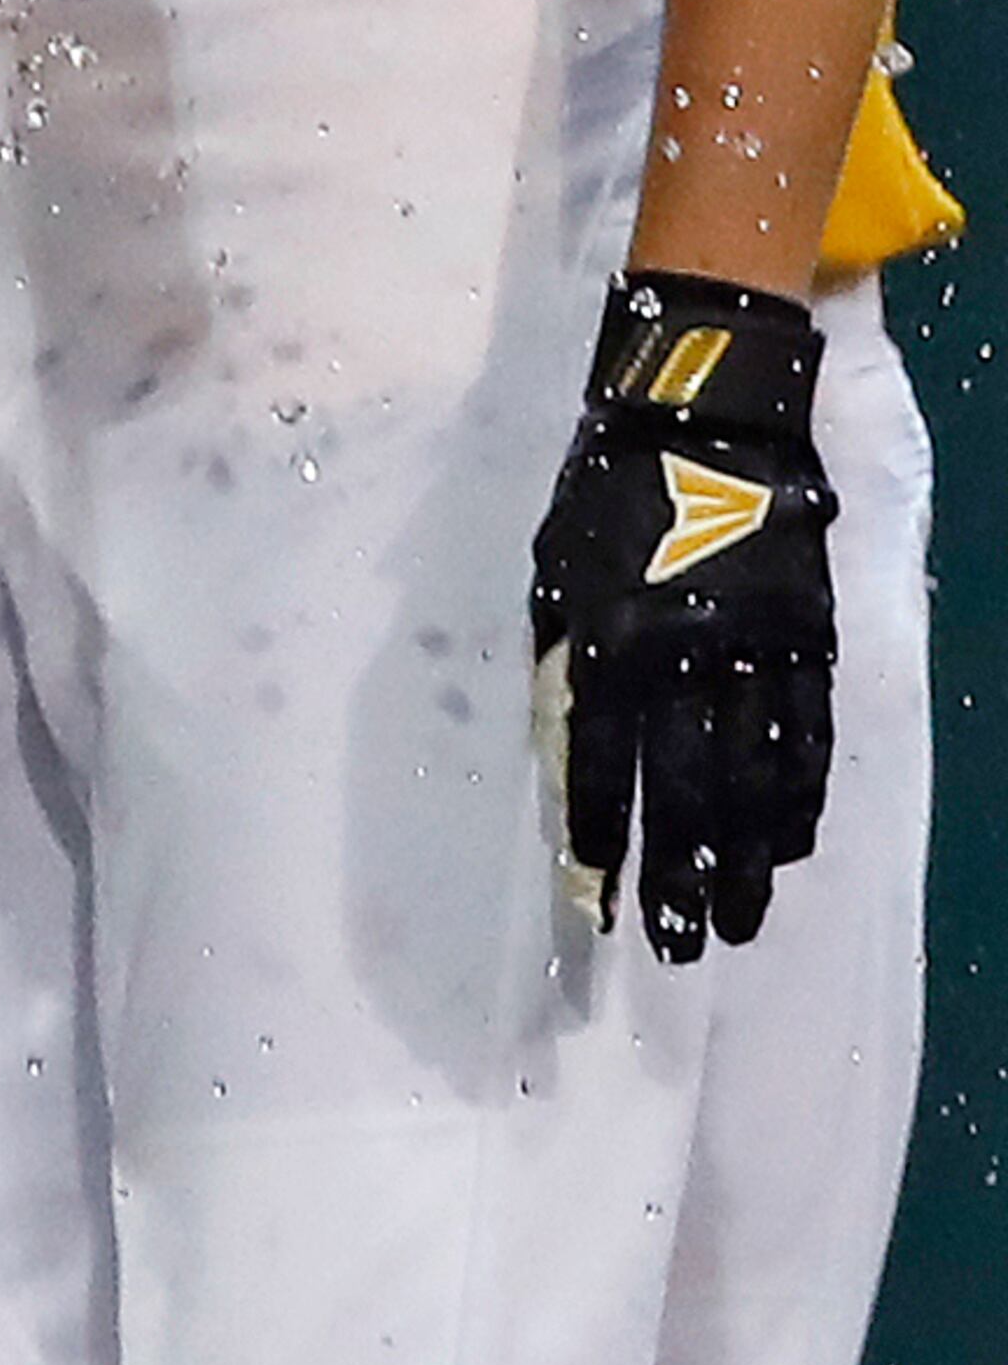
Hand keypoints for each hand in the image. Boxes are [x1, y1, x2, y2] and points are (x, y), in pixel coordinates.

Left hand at [529, 267, 836, 965]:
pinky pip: (807, 739)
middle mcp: (686, 657)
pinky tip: (791, 848)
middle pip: (685, 791)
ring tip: (739, 925)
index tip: (596, 890)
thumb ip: (562, 648)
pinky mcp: (809, 640)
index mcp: (612, 635)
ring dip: (748, 862)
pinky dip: (800, 800)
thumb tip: (560, 730)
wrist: (710, 416)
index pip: (600, 760)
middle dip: (680, 876)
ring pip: (756, 783)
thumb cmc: (609, 487)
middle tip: (679, 948)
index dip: (599, 829)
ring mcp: (757, 652)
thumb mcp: (556, 562)